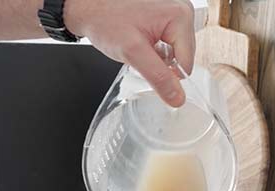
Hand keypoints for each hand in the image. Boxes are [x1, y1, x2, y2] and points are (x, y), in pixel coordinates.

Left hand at [66, 0, 195, 106]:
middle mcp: (182, 12)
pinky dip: (154, 50)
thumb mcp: (132, 52)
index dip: (167, 75)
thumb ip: (158, 77)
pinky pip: (168, 44)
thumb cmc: (105, 19)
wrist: (88, 6)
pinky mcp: (166, 17)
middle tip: (139, 53)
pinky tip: (140, 41)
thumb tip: (177, 97)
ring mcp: (174, 14)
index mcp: (180, 16)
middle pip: (182, 57)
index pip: (187, 63)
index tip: (146, 67)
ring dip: (157, 57)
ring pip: (175, 53)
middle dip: (161, 64)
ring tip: (138, 45)